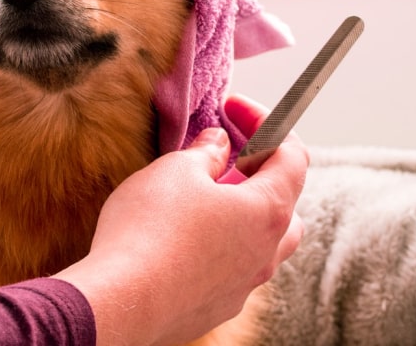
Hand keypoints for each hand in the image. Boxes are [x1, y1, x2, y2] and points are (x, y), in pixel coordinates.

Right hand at [54, 94, 308, 345]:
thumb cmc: (150, 229)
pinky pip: (231, 268)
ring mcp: (244, 285)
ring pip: (260, 241)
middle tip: (223, 157)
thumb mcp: (176, 170)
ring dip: (239, 213)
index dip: (265, 123)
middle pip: (283, 203)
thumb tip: (219, 143)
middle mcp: (266, 251)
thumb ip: (206, 153)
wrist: (123, 300)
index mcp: (268, 210)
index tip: (234, 109)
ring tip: (201, 199)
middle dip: (258, 173)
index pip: (292, 156)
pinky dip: (217, 246)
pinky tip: (180, 238)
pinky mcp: (217, 306)